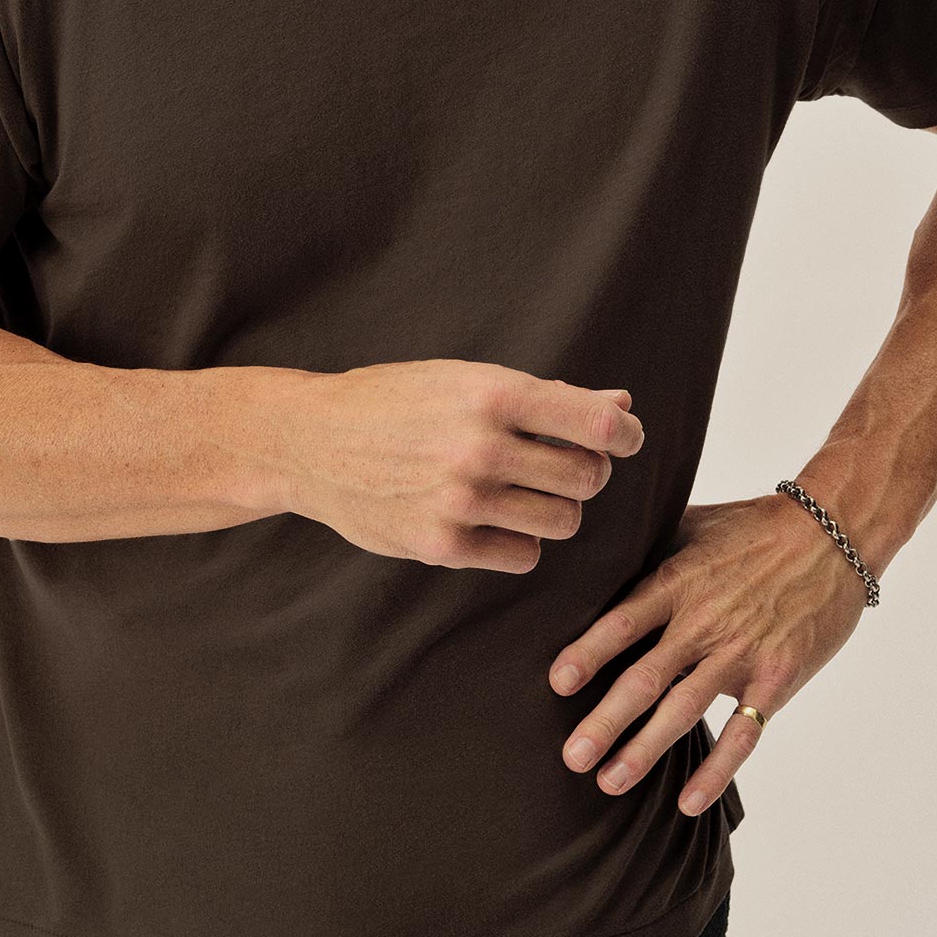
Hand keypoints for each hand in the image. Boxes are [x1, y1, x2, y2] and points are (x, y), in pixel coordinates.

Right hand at [274, 361, 645, 571]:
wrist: (312, 441)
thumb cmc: (398, 402)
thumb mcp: (466, 380)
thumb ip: (547, 397)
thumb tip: (621, 407)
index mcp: (492, 392)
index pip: (595, 424)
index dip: (625, 435)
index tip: (623, 439)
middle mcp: (480, 446)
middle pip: (587, 478)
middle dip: (585, 473)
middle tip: (562, 466)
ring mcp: (460, 500)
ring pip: (562, 521)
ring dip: (555, 509)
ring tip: (526, 493)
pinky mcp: (442, 546)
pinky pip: (523, 556)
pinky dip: (519, 541)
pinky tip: (492, 519)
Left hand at [547, 491, 868, 816]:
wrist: (832, 534)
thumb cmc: (756, 527)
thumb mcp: (694, 523)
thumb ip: (649, 546)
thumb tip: (596, 553)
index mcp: (678, 581)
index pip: (623, 621)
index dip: (588, 652)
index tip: (557, 683)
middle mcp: (704, 621)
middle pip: (646, 677)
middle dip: (605, 721)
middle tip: (571, 758)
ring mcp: (741, 652)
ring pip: (684, 710)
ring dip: (645, 750)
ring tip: (610, 783)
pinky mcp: (776, 677)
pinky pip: (743, 733)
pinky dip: (715, 770)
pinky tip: (688, 801)